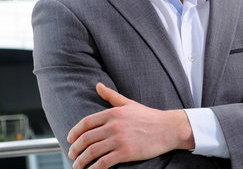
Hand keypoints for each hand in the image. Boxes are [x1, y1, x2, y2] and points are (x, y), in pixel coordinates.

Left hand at [67, 83, 193, 168]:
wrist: (168, 128)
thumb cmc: (149, 116)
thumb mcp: (129, 103)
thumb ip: (111, 96)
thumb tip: (98, 85)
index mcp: (113, 113)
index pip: (86, 123)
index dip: (74, 132)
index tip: (70, 139)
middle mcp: (114, 126)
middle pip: (85, 139)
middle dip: (75, 149)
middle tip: (72, 155)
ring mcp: (119, 140)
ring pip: (91, 152)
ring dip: (80, 161)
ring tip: (77, 166)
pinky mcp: (125, 153)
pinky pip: (103, 163)